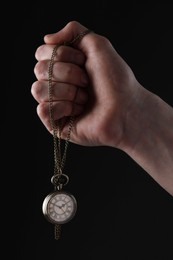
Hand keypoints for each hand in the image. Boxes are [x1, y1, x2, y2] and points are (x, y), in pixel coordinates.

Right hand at [31, 21, 142, 148]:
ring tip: (84, 99)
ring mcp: (55, 104)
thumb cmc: (116, 80)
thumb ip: (73, 31)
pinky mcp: (56, 124)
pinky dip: (63, 107)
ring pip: (38, 90)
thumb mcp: (98, 45)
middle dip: (67, 73)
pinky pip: (43, 110)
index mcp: (64, 67)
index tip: (84, 61)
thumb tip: (46, 39)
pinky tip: (78, 112)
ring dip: (67, 91)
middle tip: (87, 82)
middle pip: (39, 70)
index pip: (42, 53)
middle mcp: (57, 84)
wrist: (126, 108)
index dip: (62, 54)